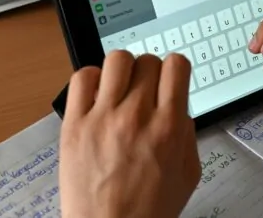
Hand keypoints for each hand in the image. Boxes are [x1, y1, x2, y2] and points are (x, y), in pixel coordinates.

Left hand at [59, 51, 200, 217]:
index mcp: (169, 127)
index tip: (169, 78)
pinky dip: (91, 79)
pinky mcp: (75, 124)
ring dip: (123, 70)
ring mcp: (104, 117)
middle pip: (148, 60)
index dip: (175, 69)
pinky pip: (82, 78)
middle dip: (150, 72)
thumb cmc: (147, 211)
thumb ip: (188, 134)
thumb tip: (178, 105)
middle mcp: (138, 116)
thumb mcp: (188, 174)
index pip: (176, 65)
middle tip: (144, 90)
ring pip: (117, 60)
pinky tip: (97, 95)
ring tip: (120, 88)